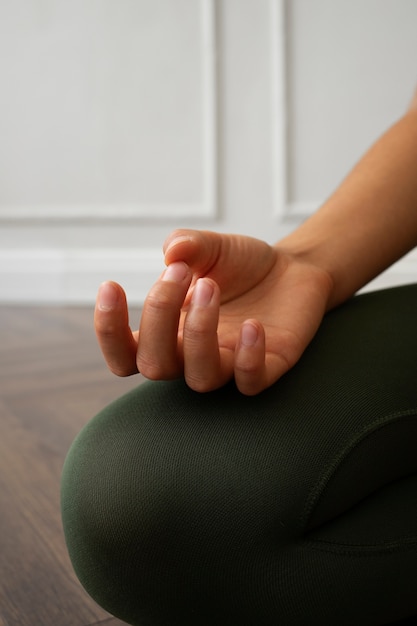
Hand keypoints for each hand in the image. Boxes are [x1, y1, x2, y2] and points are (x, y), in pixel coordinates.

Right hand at [94, 229, 332, 394]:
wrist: (292, 268)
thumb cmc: (241, 264)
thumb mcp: (210, 247)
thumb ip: (187, 246)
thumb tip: (172, 252)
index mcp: (169, 333)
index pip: (125, 355)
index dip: (108, 331)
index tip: (111, 285)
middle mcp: (193, 356)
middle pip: (154, 366)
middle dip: (159, 316)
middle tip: (180, 272)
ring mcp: (229, 364)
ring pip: (199, 378)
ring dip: (198, 332)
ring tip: (211, 286)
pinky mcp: (269, 367)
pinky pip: (251, 382)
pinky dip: (248, 357)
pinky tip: (254, 324)